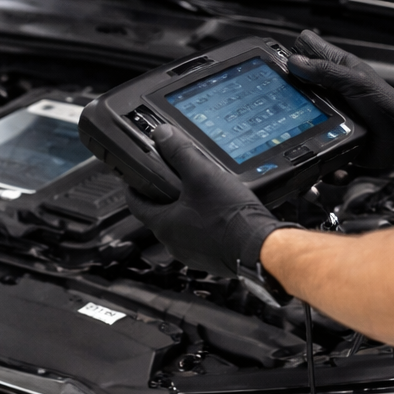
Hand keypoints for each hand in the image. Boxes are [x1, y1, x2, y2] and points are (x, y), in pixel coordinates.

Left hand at [125, 124, 294, 278]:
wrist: (259, 246)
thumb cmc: (231, 217)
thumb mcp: (202, 174)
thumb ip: (180, 152)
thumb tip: (163, 135)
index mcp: (165, 225)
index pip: (136, 204)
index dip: (133, 188)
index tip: (133, 179)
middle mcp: (174, 243)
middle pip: (160, 215)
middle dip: (164, 197)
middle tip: (173, 180)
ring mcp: (192, 254)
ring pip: (181, 228)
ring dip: (186, 212)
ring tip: (200, 195)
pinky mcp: (211, 258)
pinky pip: (200, 239)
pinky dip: (203, 226)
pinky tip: (218, 214)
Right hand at [288, 29, 393, 171]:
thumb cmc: (386, 105)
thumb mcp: (355, 81)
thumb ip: (326, 71)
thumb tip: (295, 61)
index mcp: (336, 67)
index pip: (307, 49)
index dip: (292, 51)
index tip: (276, 62)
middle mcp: (327, 86)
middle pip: (296, 81)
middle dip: (285, 88)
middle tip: (274, 96)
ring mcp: (326, 109)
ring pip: (298, 109)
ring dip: (293, 117)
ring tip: (286, 124)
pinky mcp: (327, 131)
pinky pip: (309, 135)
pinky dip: (306, 141)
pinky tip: (306, 145)